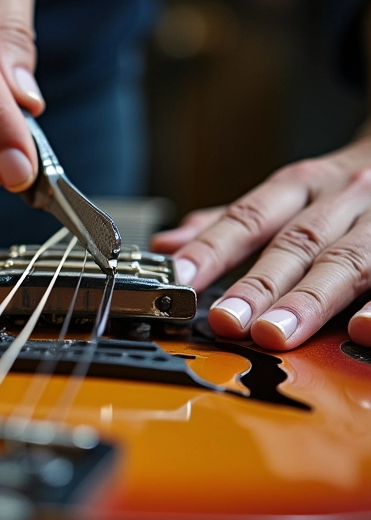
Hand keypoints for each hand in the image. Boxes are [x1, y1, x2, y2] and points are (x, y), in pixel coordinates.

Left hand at [150, 134, 370, 350]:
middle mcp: (342, 197)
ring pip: (346, 260)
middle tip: (227, 320)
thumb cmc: (340, 188)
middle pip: (296, 242)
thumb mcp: (287, 194)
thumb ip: (229, 224)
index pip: (247, 217)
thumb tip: (168, 246)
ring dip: (309, 300)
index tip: (179, 276)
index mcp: (301, 185)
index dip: (211, 248)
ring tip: (276, 334)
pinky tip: (361, 330)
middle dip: (258, 284)